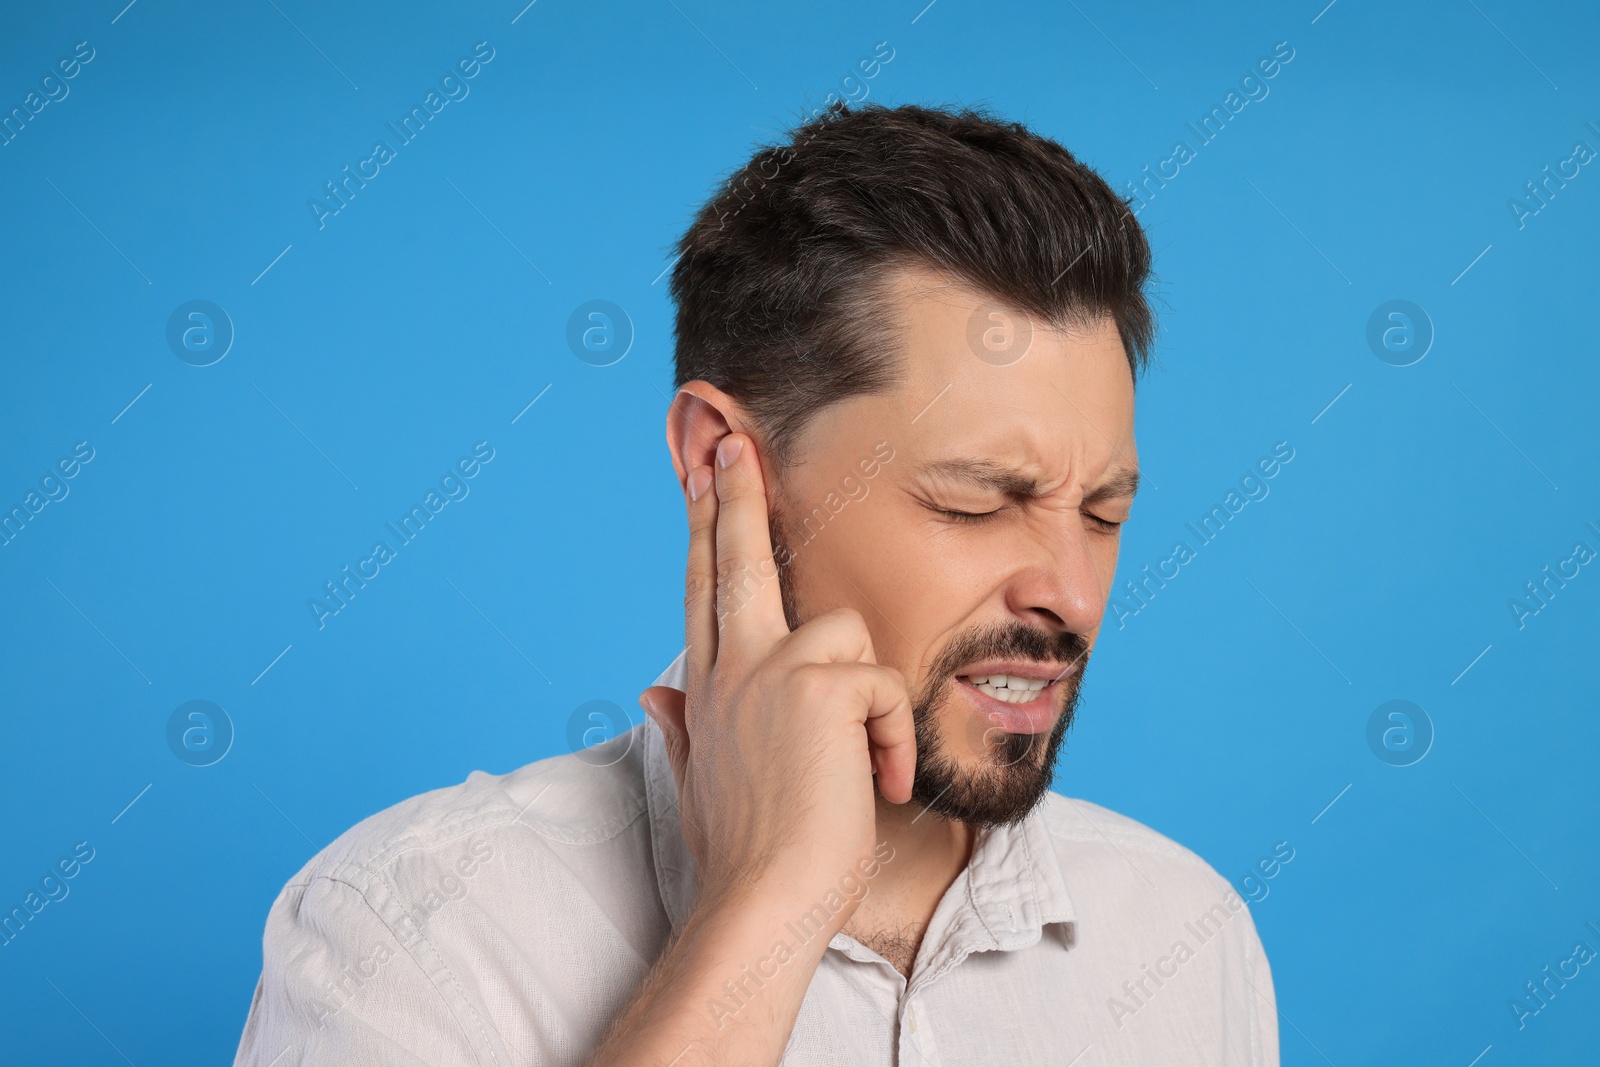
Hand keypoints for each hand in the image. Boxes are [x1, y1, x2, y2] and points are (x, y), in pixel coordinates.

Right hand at [640, 431, 915, 924]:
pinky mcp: (821, 688)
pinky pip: (883, 686)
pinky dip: (891, 739)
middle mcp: (733, 669)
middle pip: (736, 561)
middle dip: (736, 497)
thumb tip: (655, 691)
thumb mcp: (703, 781)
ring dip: (868, 699)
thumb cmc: (743, 852)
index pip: (705, 593)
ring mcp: (772, 674)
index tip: (705, 479)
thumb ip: (684, 726)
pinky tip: (876, 783)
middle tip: (733, 443)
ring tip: (860, 766)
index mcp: (710, 689)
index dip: (707, 533)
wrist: (762, 900)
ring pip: (845, 633)